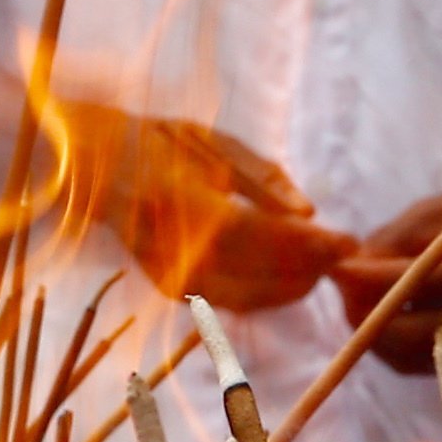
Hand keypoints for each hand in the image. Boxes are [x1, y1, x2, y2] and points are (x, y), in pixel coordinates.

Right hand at [62, 100, 349, 311]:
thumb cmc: (157, 141)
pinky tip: (292, 273)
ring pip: (247, 299)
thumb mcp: (212, 141)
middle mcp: (168, 246)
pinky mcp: (169, 289)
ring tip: (323, 262)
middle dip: (309, 269)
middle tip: (344, 251)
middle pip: (254, 276)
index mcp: (177, 199)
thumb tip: (309, 214)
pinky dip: (268, 293)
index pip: (254, 234)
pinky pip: (231, 301)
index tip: (348, 240)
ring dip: (293, 286)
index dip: (306, 244)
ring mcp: (166, 274)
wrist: (93, 168)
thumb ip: (262, 178)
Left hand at [330, 180, 441, 371]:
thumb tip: (351, 267)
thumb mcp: (439, 209)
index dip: (375, 279)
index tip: (340, 269)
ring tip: (360, 301)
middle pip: (416, 331)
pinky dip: (394, 345)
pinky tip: (387, 318)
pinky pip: (423, 362)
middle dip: (368, 316)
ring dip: (374, 333)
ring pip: (413, 354)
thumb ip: (395, 237)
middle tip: (344, 293)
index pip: (425, 280)